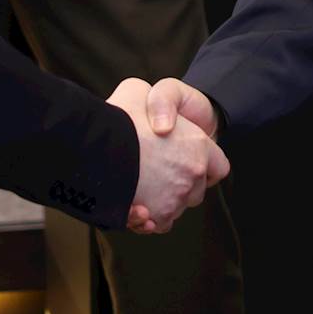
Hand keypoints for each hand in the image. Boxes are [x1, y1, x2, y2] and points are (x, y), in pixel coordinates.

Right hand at [108, 78, 229, 233]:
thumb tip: (157, 118)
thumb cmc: (119, 116)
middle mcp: (192, 175)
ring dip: (162, 201)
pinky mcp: (157, 217)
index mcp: (198, 147)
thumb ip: (157, 103)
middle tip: (156, 171)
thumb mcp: (138, 90)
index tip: (185, 161)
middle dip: (180, 183)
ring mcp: (176, 199)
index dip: (203, 163)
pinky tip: (135, 206)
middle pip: (195, 189)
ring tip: (139, 188)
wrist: (94, 146)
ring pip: (175, 207)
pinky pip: (159, 223)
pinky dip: (149, 219)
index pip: (218, 165)